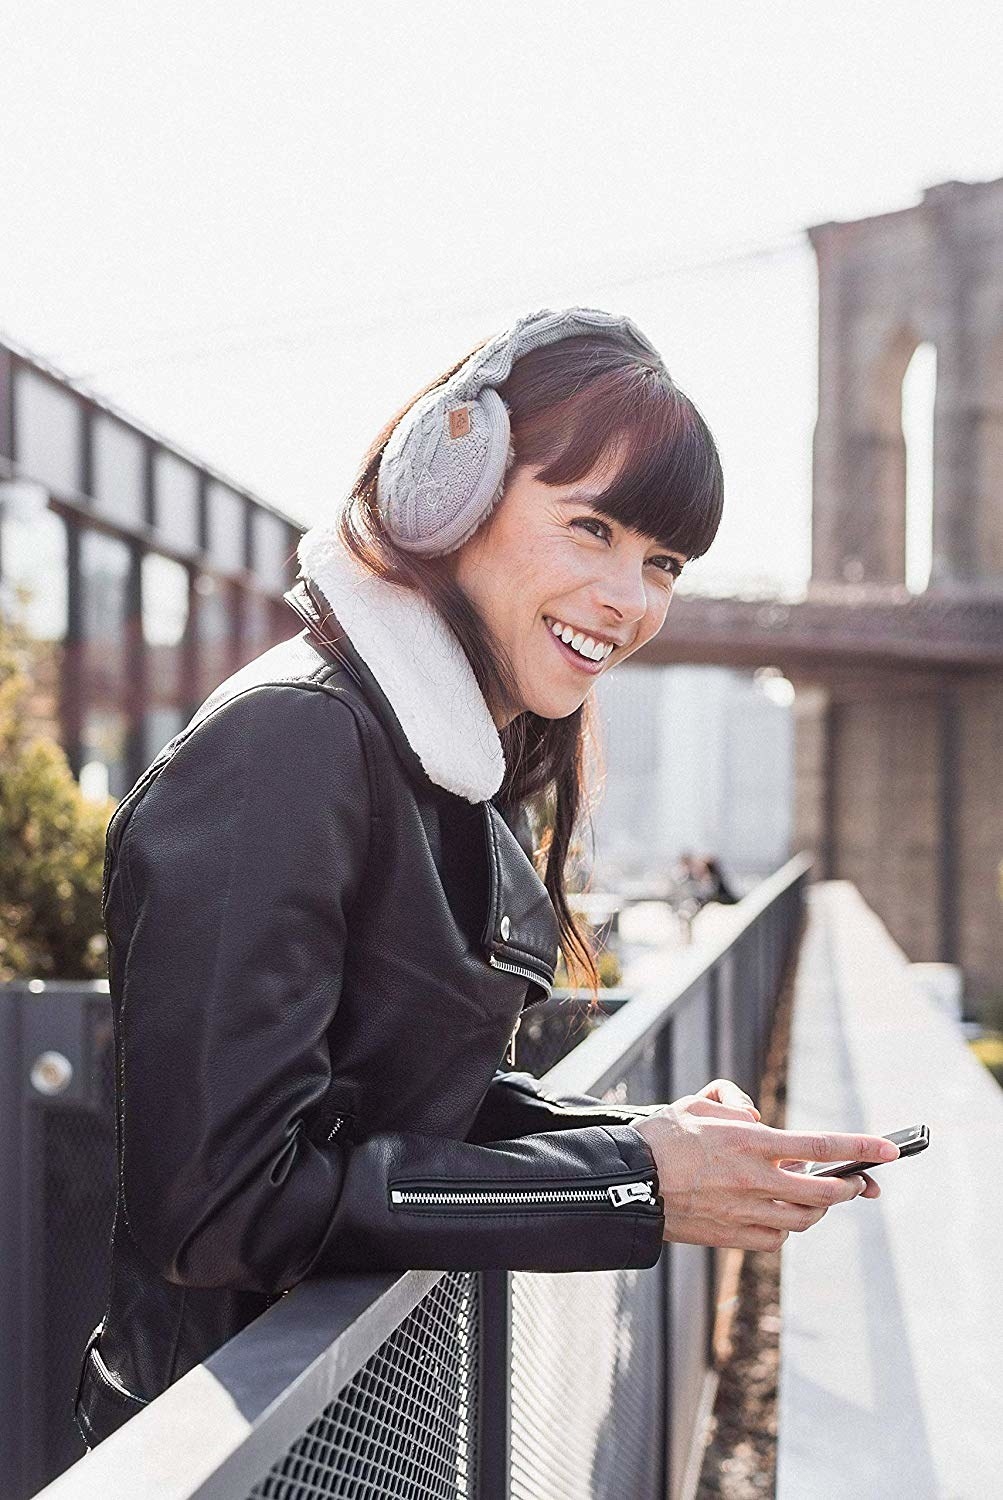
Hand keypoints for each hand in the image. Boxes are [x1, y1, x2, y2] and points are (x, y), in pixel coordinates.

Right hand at [633, 1100, 898, 1251]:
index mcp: (749, 1141)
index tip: (888, 1149)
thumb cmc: (660, 1138)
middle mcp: (755, 1178)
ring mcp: (745, 1211)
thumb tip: (753, 1114)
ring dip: (820, 1208)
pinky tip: (782, 1216)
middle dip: (849, 1186)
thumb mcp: (697, 1103)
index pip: (819, 1144)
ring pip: (804, 1218)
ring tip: (818, 1196)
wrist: (626, 1182)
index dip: (860, 1146)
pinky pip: (777, 1238)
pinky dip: (788, 1228)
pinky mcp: (732, 1236)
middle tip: (856, 1182)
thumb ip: (732, 1101)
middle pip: (824, 1191)